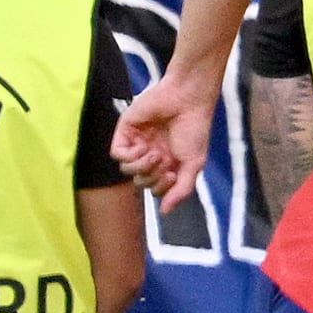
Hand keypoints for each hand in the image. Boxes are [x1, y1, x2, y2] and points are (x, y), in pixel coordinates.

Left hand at [113, 67, 219, 211]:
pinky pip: (117, 155)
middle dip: (153, 177)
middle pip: (140, 181)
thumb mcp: (194, 165)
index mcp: (168, 163)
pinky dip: (130, 156)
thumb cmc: (194, 130)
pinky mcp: (125, 132)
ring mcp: (137, 143)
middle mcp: (151, 155)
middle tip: (165, 162)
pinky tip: (144, 147)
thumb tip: (165, 212)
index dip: (162, 188)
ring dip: (142, 167)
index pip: (155, 188)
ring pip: (127, 171)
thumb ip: (181, 190)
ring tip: (155, 153)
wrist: (187, 100)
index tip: (173, 175)